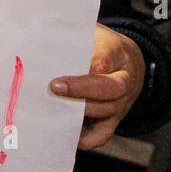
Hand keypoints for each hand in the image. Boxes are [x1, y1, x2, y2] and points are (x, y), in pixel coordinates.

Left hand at [51, 23, 144, 150]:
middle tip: (54, 89)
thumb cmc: (100, 45)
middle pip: (109, 89)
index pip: (103, 61)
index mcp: (117, 53)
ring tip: (50, 109)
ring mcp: (122, 103)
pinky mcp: (114, 120)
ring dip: (78, 113)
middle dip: (80, 91)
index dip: (82, 70)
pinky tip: (64, 135)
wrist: (129, 62)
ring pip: (105, 111)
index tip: (59, 76)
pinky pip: (103, 134)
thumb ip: (71, 37)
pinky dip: (85, 139)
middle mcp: (124, 80)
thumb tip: (41, 41)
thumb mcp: (91, 32)